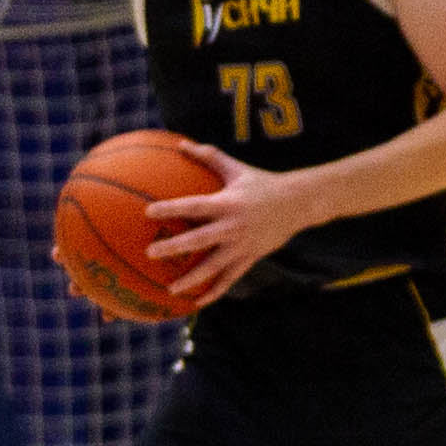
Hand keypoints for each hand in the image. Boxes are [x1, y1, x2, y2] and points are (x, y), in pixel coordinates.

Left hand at [147, 142, 323, 292]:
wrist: (298, 204)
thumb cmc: (262, 183)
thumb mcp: (236, 168)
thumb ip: (209, 157)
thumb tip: (181, 144)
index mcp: (227, 203)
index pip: (194, 206)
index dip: (171, 208)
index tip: (148, 212)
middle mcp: (233, 226)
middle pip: (199, 240)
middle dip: (174, 247)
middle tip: (150, 253)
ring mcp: (242, 245)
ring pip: (214, 267)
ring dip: (192, 280)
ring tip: (170, 289)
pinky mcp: (250, 258)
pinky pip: (230, 279)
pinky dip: (214, 292)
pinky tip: (197, 302)